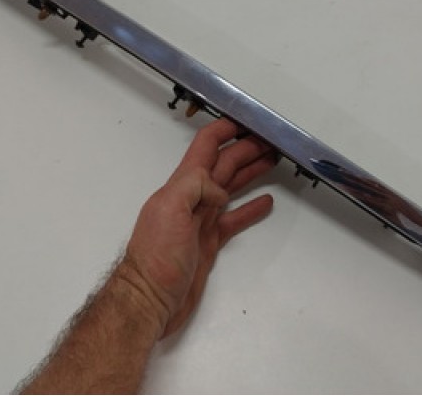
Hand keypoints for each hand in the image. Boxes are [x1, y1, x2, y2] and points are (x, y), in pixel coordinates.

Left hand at [123, 118, 276, 336]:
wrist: (149, 300)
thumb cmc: (155, 256)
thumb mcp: (170, 209)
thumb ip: (195, 186)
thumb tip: (220, 188)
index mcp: (181, 185)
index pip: (205, 146)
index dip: (225, 130)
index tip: (248, 120)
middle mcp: (192, 198)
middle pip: (223, 164)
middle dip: (246, 149)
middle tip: (271, 141)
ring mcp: (201, 219)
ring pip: (230, 187)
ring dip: (250, 172)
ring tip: (272, 160)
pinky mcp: (209, 242)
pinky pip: (233, 218)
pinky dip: (250, 209)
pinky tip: (265, 202)